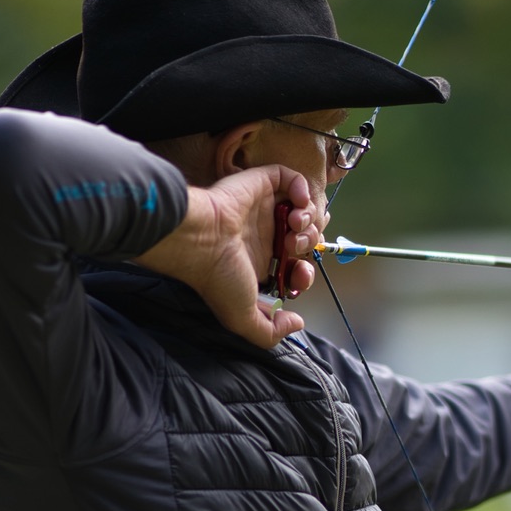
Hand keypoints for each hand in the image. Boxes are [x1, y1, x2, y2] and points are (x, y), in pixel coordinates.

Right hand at [136, 166, 323, 348]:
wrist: (201, 240)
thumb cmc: (218, 277)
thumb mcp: (243, 318)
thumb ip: (271, 331)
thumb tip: (297, 323)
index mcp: (259, 263)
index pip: (294, 266)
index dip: (306, 272)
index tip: (300, 273)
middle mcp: (263, 235)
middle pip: (303, 236)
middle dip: (310, 242)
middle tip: (295, 244)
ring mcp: (262, 209)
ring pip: (302, 209)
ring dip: (309, 218)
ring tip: (294, 224)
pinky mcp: (260, 184)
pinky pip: (291, 178)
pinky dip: (302, 188)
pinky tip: (296, 203)